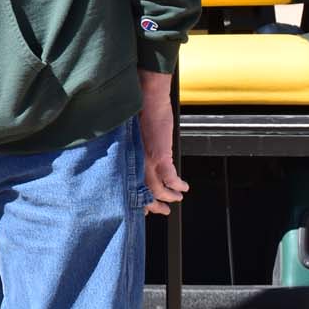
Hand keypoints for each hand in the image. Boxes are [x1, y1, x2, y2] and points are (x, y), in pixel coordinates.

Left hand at [137, 68, 188, 216]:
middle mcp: (132, 162)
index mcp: (124, 158)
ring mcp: (146, 160)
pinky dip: (178, 185)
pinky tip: (184, 187)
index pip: (128, 186)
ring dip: (169, 196)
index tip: (143, 207)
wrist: (146, 97)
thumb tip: (137, 161)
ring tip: (176, 198)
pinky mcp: (160, 155)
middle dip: (153, 205)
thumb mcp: (128, 136)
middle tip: (162, 210)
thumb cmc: (136, 111)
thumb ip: (132, 151)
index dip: (137, 199)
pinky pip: (171, 178)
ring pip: (157, 189)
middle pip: (142, 192)